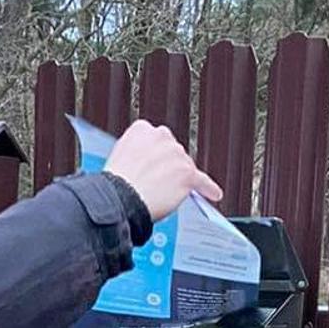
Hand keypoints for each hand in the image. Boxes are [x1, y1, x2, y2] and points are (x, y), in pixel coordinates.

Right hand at [102, 120, 223, 219]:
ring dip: (179, 178)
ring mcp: (177, 154)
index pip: (155, 140)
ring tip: (166, 192)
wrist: (120, 198)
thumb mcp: (120, 156)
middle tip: (156, 182)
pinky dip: (208, 188)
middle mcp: (162, 136)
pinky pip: (202, 181)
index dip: (153, 156)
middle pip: (173, 152)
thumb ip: (137, 153)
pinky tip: (213, 193)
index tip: (150, 165)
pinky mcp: (187, 173)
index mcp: (142, 129)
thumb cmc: (115, 183)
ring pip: (185, 167)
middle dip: (168, 165)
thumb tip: (147, 164)